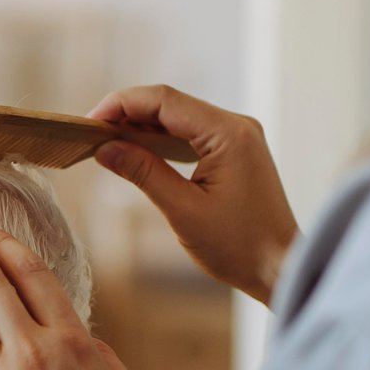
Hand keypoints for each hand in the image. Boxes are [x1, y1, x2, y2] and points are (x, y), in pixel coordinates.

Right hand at [90, 85, 299, 306]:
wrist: (280, 268)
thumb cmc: (239, 247)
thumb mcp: (183, 211)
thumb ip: (143, 173)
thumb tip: (105, 148)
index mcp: (228, 134)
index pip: (164, 101)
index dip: (122, 104)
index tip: (89, 121)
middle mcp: (237, 126)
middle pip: (171, 103)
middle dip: (128, 113)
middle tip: (91, 133)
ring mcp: (239, 137)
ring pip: (180, 117)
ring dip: (143, 125)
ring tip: (107, 141)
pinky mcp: (236, 151)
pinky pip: (192, 133)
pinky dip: (162, 138)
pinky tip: (138, 150)